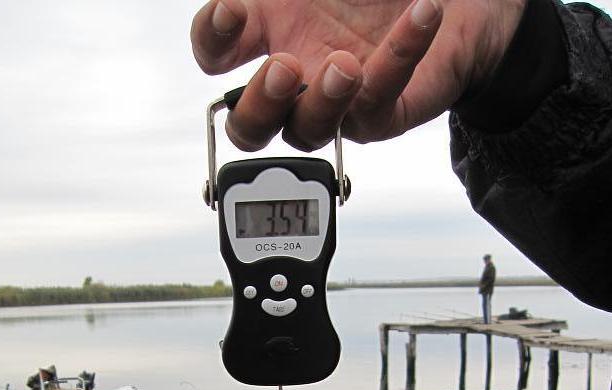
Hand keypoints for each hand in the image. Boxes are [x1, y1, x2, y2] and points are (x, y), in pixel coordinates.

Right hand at [191, 0, 525, 150]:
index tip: (233, 14)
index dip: (212, 41)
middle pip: (250, 127)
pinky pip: (382, 100)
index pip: (215, 55)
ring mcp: (338, 101)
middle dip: (259, 106)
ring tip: (345, 65)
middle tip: (283, 69)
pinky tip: (422, 13)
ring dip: (322, 102)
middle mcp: (297, 75)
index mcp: (269, 30)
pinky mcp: (386, 112)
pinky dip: (401, 56)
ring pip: (309, 132)